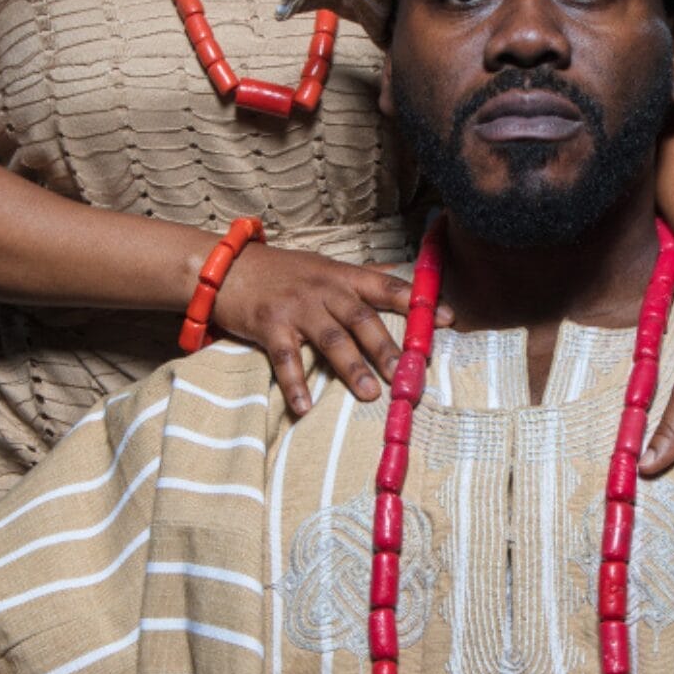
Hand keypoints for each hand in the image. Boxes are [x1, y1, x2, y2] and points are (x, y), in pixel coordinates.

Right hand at [213, 245, 446, 415]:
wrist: (226, 266)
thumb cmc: (281, 270)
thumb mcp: (322, 265)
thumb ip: (358, 276)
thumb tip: (398, 274)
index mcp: (341, 275)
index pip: (387, 286)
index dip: (418, 303)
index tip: (447, 320)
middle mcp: (323, 289)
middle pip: (362, 319)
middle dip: (388, 348)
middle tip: (409, 375)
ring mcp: (296, 307)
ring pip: (331, 339)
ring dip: (352, 369)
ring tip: (371, 395)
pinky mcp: (269, 324)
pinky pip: (286, 358)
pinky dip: (295, 384)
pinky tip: (305, 407)